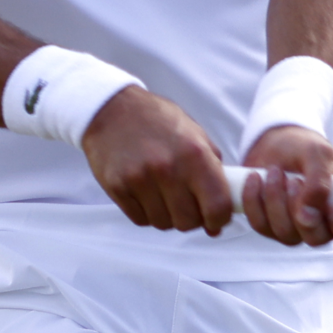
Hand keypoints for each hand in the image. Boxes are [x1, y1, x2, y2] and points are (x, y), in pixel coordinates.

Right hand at [79, 85, 231, 236]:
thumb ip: (213, 170)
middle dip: (191, 218)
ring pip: (163, 224)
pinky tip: (145, 193)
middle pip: (188, 222)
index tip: (215, 219)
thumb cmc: (157, 120)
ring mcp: (139, 179)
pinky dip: (146, 212)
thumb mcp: (195, 134)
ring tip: (163, 195)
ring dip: (167, 215)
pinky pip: (140, 219)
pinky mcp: (117, 187)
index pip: (217, 206)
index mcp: (194, 154)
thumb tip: (221, 214)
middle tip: (186, 204)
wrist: (111, 109)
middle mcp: (168, 168)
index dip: (219, 219)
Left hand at [237, 125, 332, 249]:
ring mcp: (299, 227)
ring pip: (286, 234)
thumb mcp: (318, 153)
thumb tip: (310, 214)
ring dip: (275, 200)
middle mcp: (328, 222)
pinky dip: (254, 201)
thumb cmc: (305, 147)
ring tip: (275, 171)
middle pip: (318, 239)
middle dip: (299, 209)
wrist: (276, 143)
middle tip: (293, 180)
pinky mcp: (272, 225)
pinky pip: (261, 226)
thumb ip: (320, 182)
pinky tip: (256, 179)